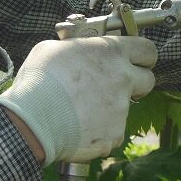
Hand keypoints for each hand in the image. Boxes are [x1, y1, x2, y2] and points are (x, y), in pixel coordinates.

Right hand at [0, 36, 157, 164]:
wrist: (33, 120)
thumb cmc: (39, 80)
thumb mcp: (53, 49)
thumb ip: (76, 48)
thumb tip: (77, 51)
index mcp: (111, 52)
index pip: (146, 49)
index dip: (144, 55)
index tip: (139, 60)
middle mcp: (123, 77)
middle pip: (148, 79)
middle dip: (136, 82)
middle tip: (116, 85)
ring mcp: (122, 107)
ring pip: (125, 107)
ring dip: (110, 108)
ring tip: (81, 110)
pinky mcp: (115, 133)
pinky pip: (112, 130)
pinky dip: (100, 130)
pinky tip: (79, 127)